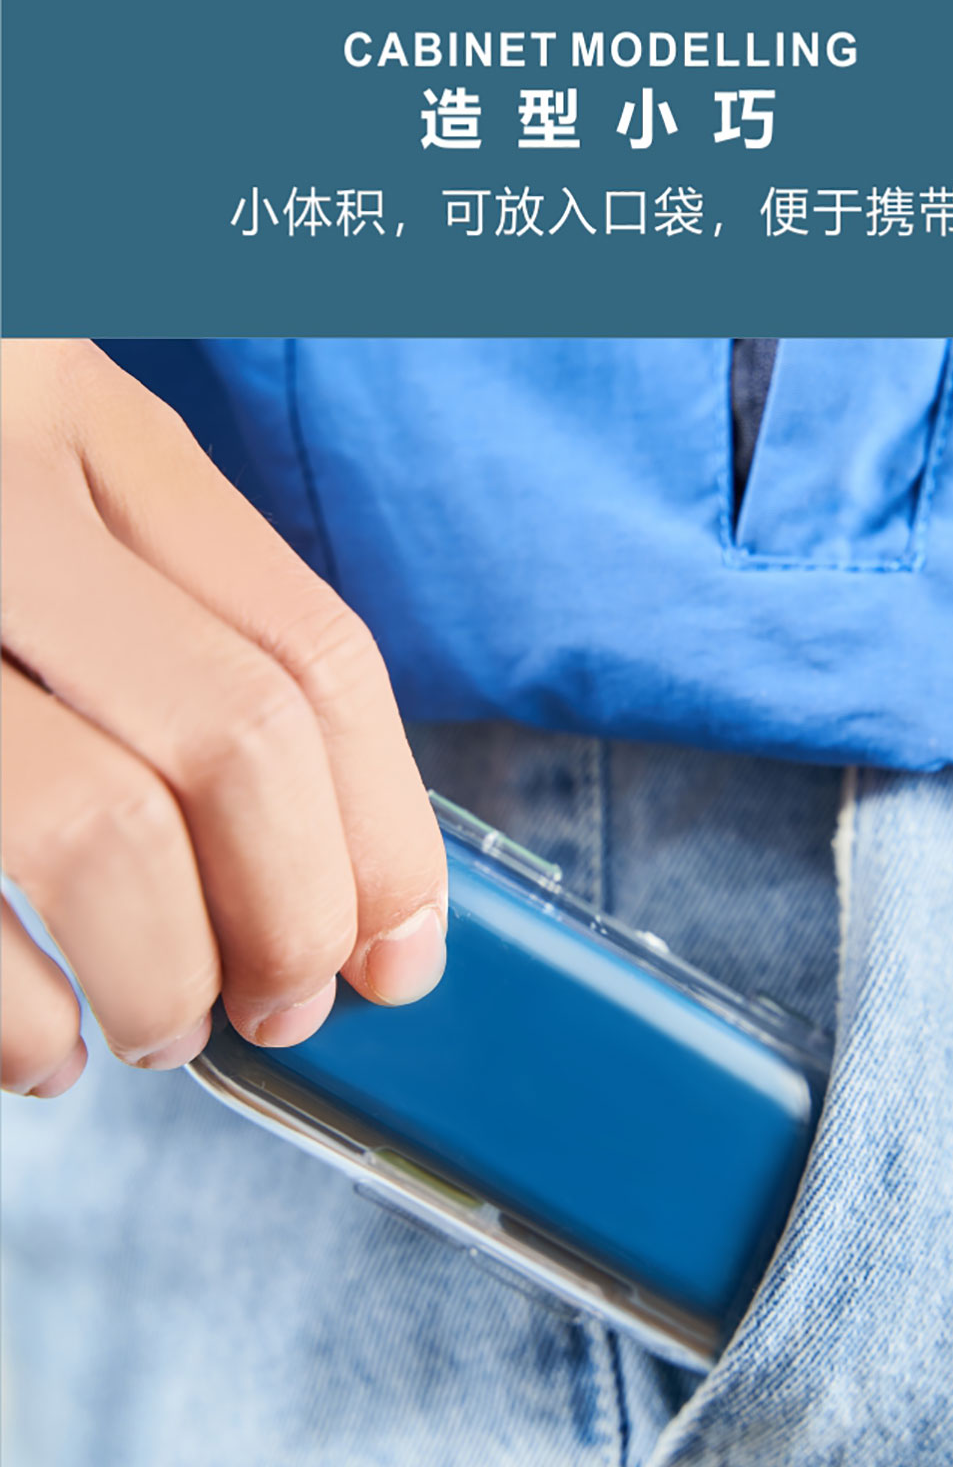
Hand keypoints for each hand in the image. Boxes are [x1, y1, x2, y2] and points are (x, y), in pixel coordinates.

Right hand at [1, 340, 446, 1096]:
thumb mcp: (39, 480)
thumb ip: (168, 617)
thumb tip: (331, 865)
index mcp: (83, 418)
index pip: (312, 652)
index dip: (386, 836)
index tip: (401, 948)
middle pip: (235, 742)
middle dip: (295, 915)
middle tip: (288, 1000)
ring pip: (93, 834)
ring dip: (162, 980)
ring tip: (164, 1027)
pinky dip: (16, 1021)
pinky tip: (40, 1048)